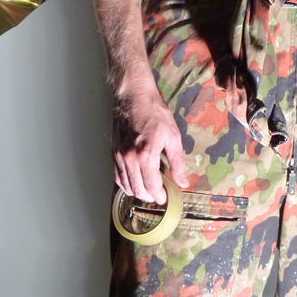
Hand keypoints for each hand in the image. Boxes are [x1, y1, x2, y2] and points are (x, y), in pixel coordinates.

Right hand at [113, 84, 188, 203]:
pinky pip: (117, 176)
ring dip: (137, 192)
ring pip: (126, 185)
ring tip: (148, 191)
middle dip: (149, 196)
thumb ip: (177, 162)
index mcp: (146, 155)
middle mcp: (129, 159)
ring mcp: (119, 156)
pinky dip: (126, 184)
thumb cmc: (156, 113)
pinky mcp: (113, 152)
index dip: (159, 195)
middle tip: (158, 195)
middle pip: (138, 189)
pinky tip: (134, 182)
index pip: (151, 185)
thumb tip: (183, 182)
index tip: (165, 199)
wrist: (134, 97)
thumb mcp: (172, 136)